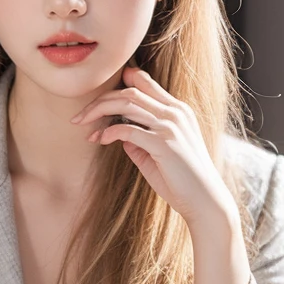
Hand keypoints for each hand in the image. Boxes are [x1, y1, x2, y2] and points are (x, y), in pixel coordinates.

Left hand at [71, 65, 232, 229]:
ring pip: (127, 104)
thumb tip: (118, 134)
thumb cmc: (181, 181)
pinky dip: (109, 132)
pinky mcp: (164, 143)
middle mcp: (176, 113)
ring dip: (98, 112)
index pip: (145, 83)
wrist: (205, 201)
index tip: (97, 101)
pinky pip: (127, 129)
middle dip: (100, 100)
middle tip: (79, 116)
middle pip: (130, 92)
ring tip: (82, 124)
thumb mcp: (158, 154)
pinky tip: (99, 140)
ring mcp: (171, 126)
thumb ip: (140, 140)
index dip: (118, 85)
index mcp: (178, 110)